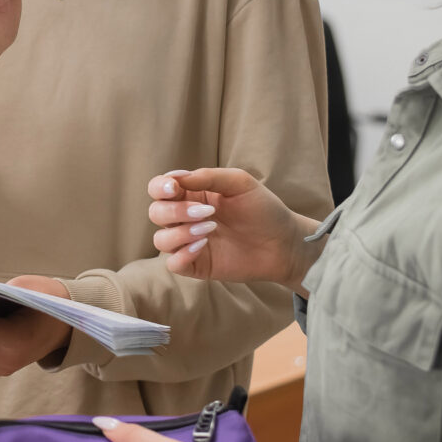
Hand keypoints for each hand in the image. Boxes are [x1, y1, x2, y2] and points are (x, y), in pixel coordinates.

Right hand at [147, 169, 319, 293]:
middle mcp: (185, 218)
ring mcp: (190, 242)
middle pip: (156, 213)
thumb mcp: (239, 183)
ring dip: (180, 233)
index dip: (160, 187)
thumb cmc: (264, 209)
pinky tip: (203, 246)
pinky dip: (182, 254)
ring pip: (160, 239)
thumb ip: (207, 176)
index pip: (158, 188)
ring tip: (209, 229)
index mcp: (192, 194)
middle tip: (207, 211)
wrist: (285, 243)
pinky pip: (173, 263)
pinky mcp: (197, 265)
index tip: (175, 188)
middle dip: (175, 211)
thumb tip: (176, 178)